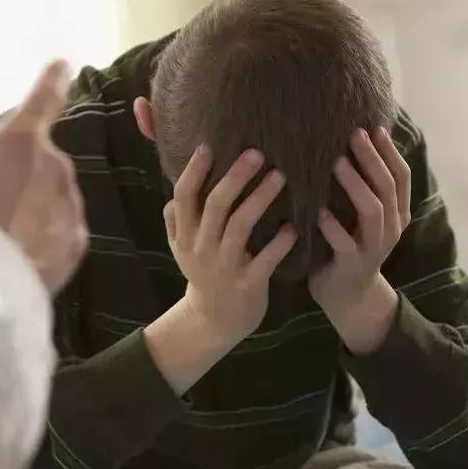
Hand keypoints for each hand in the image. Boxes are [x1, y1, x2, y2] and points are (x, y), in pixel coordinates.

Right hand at [0, 61, 86, 293]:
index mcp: (19, 141)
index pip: (43, 99)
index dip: (52, 81)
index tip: (63, 66)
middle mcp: (54, 167)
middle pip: (36, 168)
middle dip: (16, 184)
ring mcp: (70, 205)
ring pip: (49, 203)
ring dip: (29, 216)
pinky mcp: (76, 243)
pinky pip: (58, 237)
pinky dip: (41, 245)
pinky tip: (16, 260)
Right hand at [144, 146, 295, 394]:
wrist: (214, 321)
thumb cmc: (202, 275)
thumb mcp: (181, 249)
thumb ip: (175, 221)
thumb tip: (174, 193)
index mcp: (186, 235)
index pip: (183, 197)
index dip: (194, 172)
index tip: (208, 147)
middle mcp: (202, 248)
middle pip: (215, 206)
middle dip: (235, 178)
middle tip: (257, 153)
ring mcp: (224, 267)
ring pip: (240, 227)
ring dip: (260, 200)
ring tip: (280, 177)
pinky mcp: (248, 285)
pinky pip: (265, 259)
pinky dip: (280, 243)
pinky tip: (294, 227)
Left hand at [308, 127, 411, 353]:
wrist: (348, 295)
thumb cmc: (349, 245)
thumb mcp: (363, 216)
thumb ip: (364, 188)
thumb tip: (353, 145)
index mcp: (397, 213)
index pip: (401, 177)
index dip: (390, 152)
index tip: (374, 128)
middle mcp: (391, 228)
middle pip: (387, 187)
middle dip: (372, 159)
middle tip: (354, 135)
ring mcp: (374, 247)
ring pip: (372, 211)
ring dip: (355, 185)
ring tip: (337, 163)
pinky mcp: (353, 264)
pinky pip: (345, 244)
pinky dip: (333, 227)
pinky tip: (319, 212)